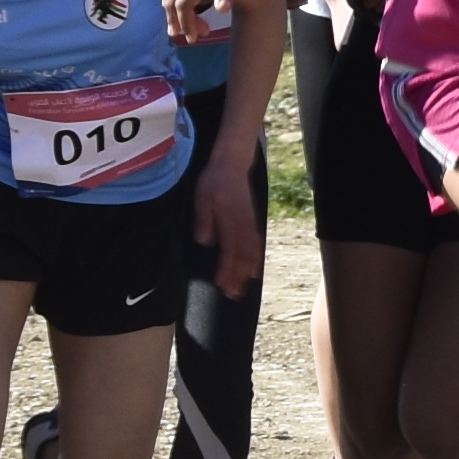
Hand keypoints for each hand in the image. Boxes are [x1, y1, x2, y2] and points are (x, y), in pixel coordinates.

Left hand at [203, 159, 262, 302]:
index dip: (227, 268)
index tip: (221, 284)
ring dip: (247, 271)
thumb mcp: (202, 197)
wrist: (232, 164)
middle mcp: (243, 222)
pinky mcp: (253, 221)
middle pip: (243, 254)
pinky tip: (252, 272)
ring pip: (252, 251)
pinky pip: (256, 244)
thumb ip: (204, 219)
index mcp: (229, 217)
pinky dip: (255, 260)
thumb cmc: (213, 181)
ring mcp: (250, 222)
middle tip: (231, 294)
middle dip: (237, 276)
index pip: (229, 248)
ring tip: (241, 288)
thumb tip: (204, 242)